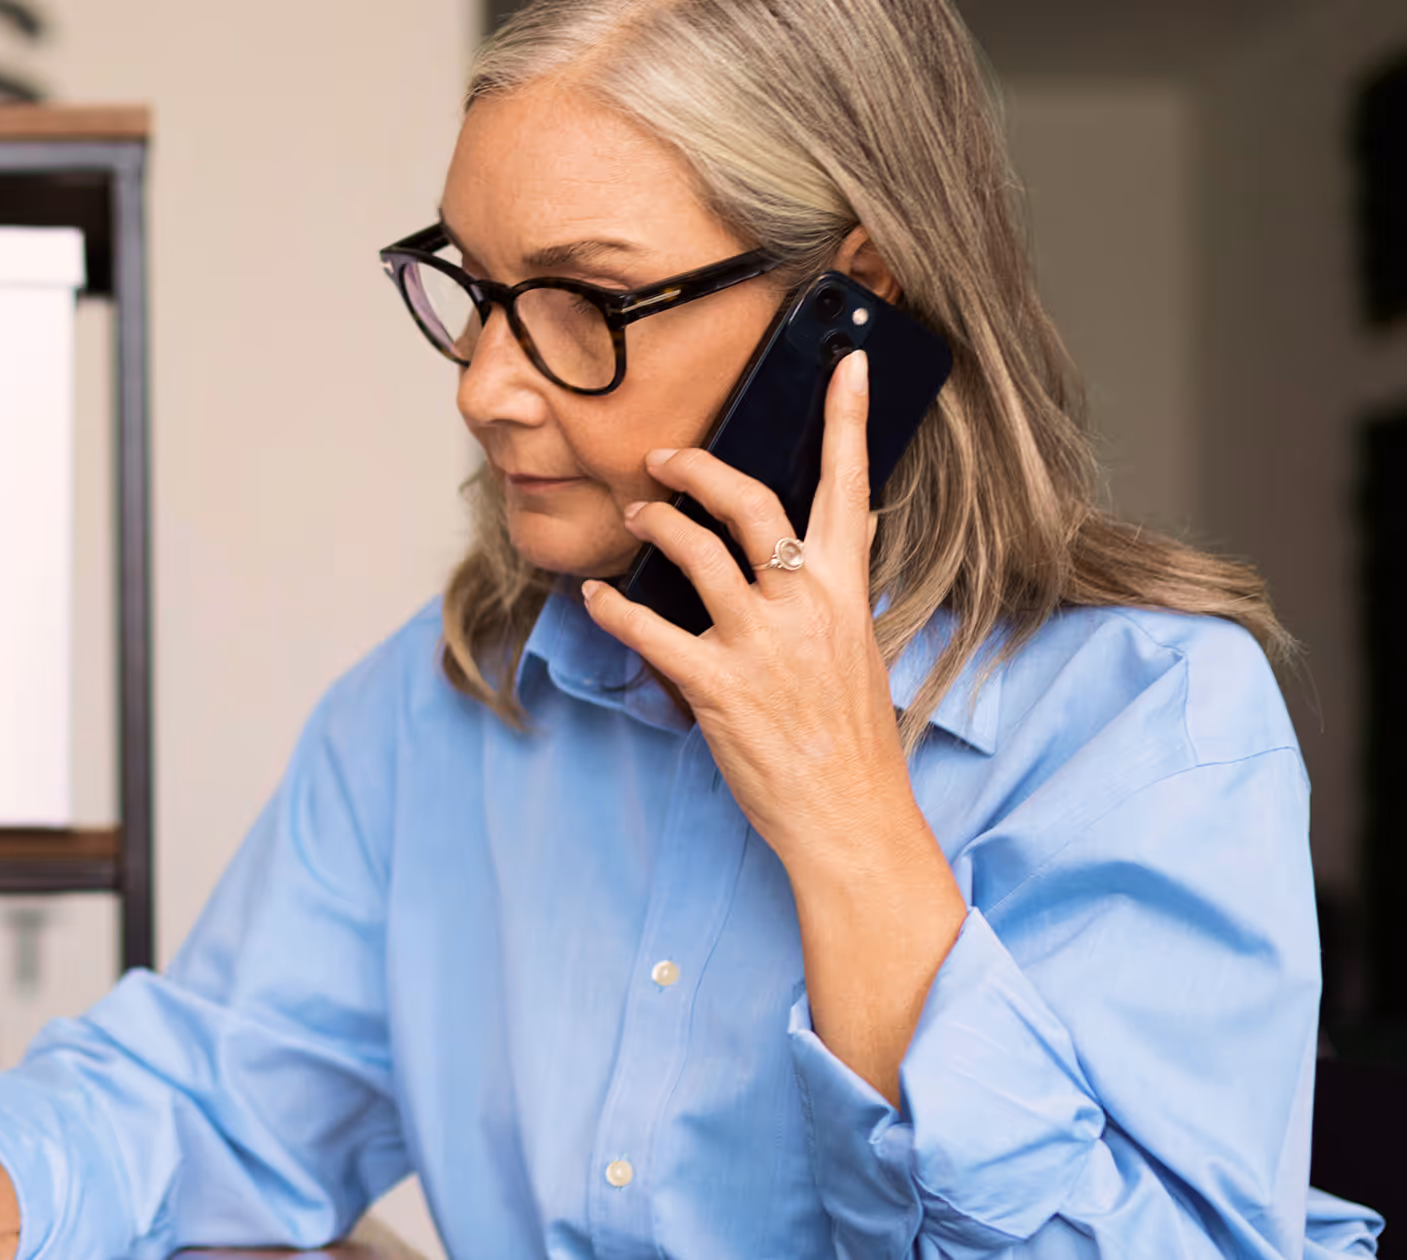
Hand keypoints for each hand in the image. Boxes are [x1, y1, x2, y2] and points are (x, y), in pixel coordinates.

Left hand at [578, 351, 921, 867]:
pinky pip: (650, 630)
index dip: (849, 420)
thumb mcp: (860, 647)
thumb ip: (840, 585)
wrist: (850, 816)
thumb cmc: (851, 736)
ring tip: (632, 520)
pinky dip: (614, 609)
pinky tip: (595, 598)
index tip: (849, 364)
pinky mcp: (717, 687)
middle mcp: (806, 605)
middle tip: (663, 458)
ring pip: (694, 552)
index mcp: (846, 591)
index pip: (853, 488)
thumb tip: (843, 530)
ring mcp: (761, 644)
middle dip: (698, 468)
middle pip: (749, 503)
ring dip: (653, 526)